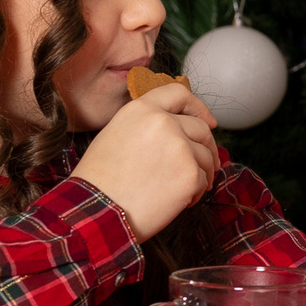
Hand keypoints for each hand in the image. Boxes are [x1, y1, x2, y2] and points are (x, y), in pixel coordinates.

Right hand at [72, 83, 219, 239]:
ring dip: (202, 172)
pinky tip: (178, 201)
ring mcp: (180, 148)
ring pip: (205, 156)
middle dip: (207, 146)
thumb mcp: (116, 134)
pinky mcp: (189, 174)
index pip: (179, 93)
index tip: (208, 121)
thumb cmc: (101, 180)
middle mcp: (164, 123)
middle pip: (200, 129)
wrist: (97, 211)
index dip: (198, 107)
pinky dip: (195, 192)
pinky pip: (203, 180)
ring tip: (185, 189)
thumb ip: (147, 125)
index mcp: (142, 110)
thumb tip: (178, 128)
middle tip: (206, 164)